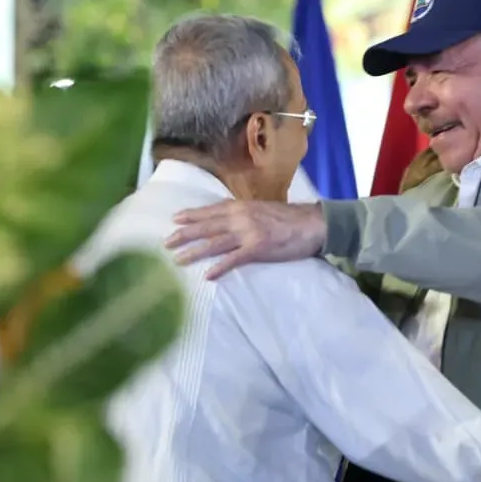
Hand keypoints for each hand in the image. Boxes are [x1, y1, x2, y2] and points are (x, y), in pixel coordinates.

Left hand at [166, 200, 327, 278]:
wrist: (314, 224)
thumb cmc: (291, 218)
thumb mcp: (263, 209)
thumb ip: (245, 212)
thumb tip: (229, 215)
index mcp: (242, 206)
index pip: (211, 210)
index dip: (192, 215)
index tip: (174, 219)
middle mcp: (241, 218)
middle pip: (207, 226)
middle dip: (185, 234)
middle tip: (167, 242)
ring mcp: (249, 233)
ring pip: (215, 243)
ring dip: (195, 251)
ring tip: (178, 260)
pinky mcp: (258, 249)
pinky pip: (234, 259)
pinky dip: (220, 267)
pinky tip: (208, 275)